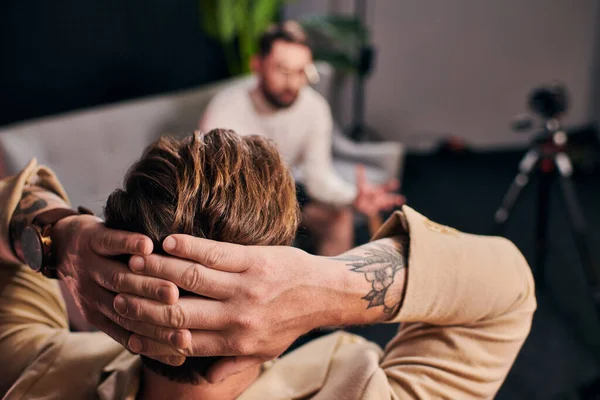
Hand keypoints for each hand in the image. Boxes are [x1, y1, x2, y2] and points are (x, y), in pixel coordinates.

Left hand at [52, 215, 189, 364]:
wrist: (59, 244)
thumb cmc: (97, 278)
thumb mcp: (107, 306)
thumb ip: (136, 324)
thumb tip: (179, 355)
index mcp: (98, 315)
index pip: (129, 332)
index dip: (158, 338)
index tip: (185, 340)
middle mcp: (91, 294)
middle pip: (124, 308)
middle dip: (155, 314)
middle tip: (184, 317)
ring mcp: (90, 266)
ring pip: (118, 278)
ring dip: (146, 285)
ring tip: (173, 290)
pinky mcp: (90, 239)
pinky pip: (110, 243)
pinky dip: (128, 244)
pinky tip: (148, 247)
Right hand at [112, 235, 333, 382]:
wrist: (325, 293)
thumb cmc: (291, 322)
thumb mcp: (264, 351)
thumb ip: (231, 363)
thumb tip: (204, 380)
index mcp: (235, 342)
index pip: (181, 341)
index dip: (149, 334)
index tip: (125, 325)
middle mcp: (237, 317)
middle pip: (179, 311)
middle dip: (144, 302)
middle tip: (118, 290)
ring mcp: (245, 287)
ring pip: (192, 278)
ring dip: (159, 269)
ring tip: (136, 261)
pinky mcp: (254, 261)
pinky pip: (215, 253)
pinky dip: (188, 246)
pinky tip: (168, 240)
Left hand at [352, 165, 404, 216]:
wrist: (357, 202)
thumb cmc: (362, 193)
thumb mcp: (361, 184)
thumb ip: (360, 176)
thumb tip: (360, 165)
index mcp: (378, 191)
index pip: (386, 188)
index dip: (391, 185)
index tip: (396, 183)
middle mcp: (380, 198)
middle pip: (389, 198)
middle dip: (395, 199)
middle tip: (403, 199)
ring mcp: (377, 205)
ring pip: (385, 206)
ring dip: (390, 206)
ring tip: (397, 208)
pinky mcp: (372, 210)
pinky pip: (375, 211)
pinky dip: (377, 211)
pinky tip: (385, 210)